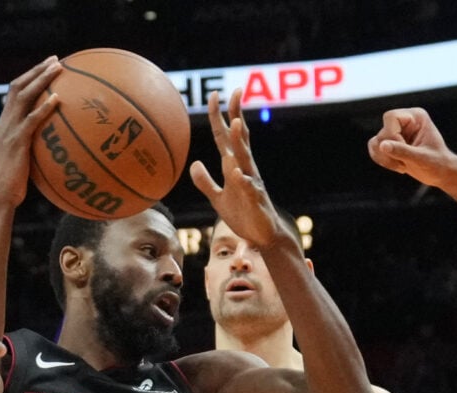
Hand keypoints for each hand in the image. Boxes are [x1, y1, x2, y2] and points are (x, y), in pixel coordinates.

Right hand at [0, 59, 64, 211]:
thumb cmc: (12, 184)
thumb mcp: (21, 159)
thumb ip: (31, 145)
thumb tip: (52, 143)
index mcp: (5, 123)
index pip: (14, 91)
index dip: (30, 76)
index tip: (46, 66)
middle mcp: (5, 122)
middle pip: (18, 86)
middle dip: (37, 70)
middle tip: (55, 60)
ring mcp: (9, 131)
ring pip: (23, 96)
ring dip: (41, 80)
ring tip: (58, 69)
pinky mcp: (16, 142)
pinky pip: (31, 120)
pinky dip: (44, 107)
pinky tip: (57, 99)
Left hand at [189, 95, 284, 249]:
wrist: (262, 236)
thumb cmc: (243, 214)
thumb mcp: (217, 198)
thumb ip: (205, 182)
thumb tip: (194, 164)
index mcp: (233, 166)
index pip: (224, 136)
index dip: (219, 116)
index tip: (215, 95)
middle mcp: (244, 168)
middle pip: (240, 137)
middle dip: (236, 115)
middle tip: (234, 92)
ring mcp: (251, 182)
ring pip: (245, 158)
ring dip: (240, 141)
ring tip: (236, 124)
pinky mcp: (255, 200)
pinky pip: (248, 187)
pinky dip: (241, 179)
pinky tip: (236, 172)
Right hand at [368, 108, 456, 189]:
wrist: (441, 173)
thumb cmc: (437, 164)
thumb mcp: (422, 158)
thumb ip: (402, 151)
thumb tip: (382, 145)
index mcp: (416, 117)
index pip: (391, 118)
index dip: (392, 136)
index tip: (404, 152)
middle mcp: (405, 121)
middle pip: (383, 131)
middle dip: (390, 151)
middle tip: (404, 163)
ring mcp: (397, 132)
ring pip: (375, 141)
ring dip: (385, 158)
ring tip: (402, 166)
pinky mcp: (391, 143)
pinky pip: (374, 148)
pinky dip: (382, 160)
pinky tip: (398, 166)